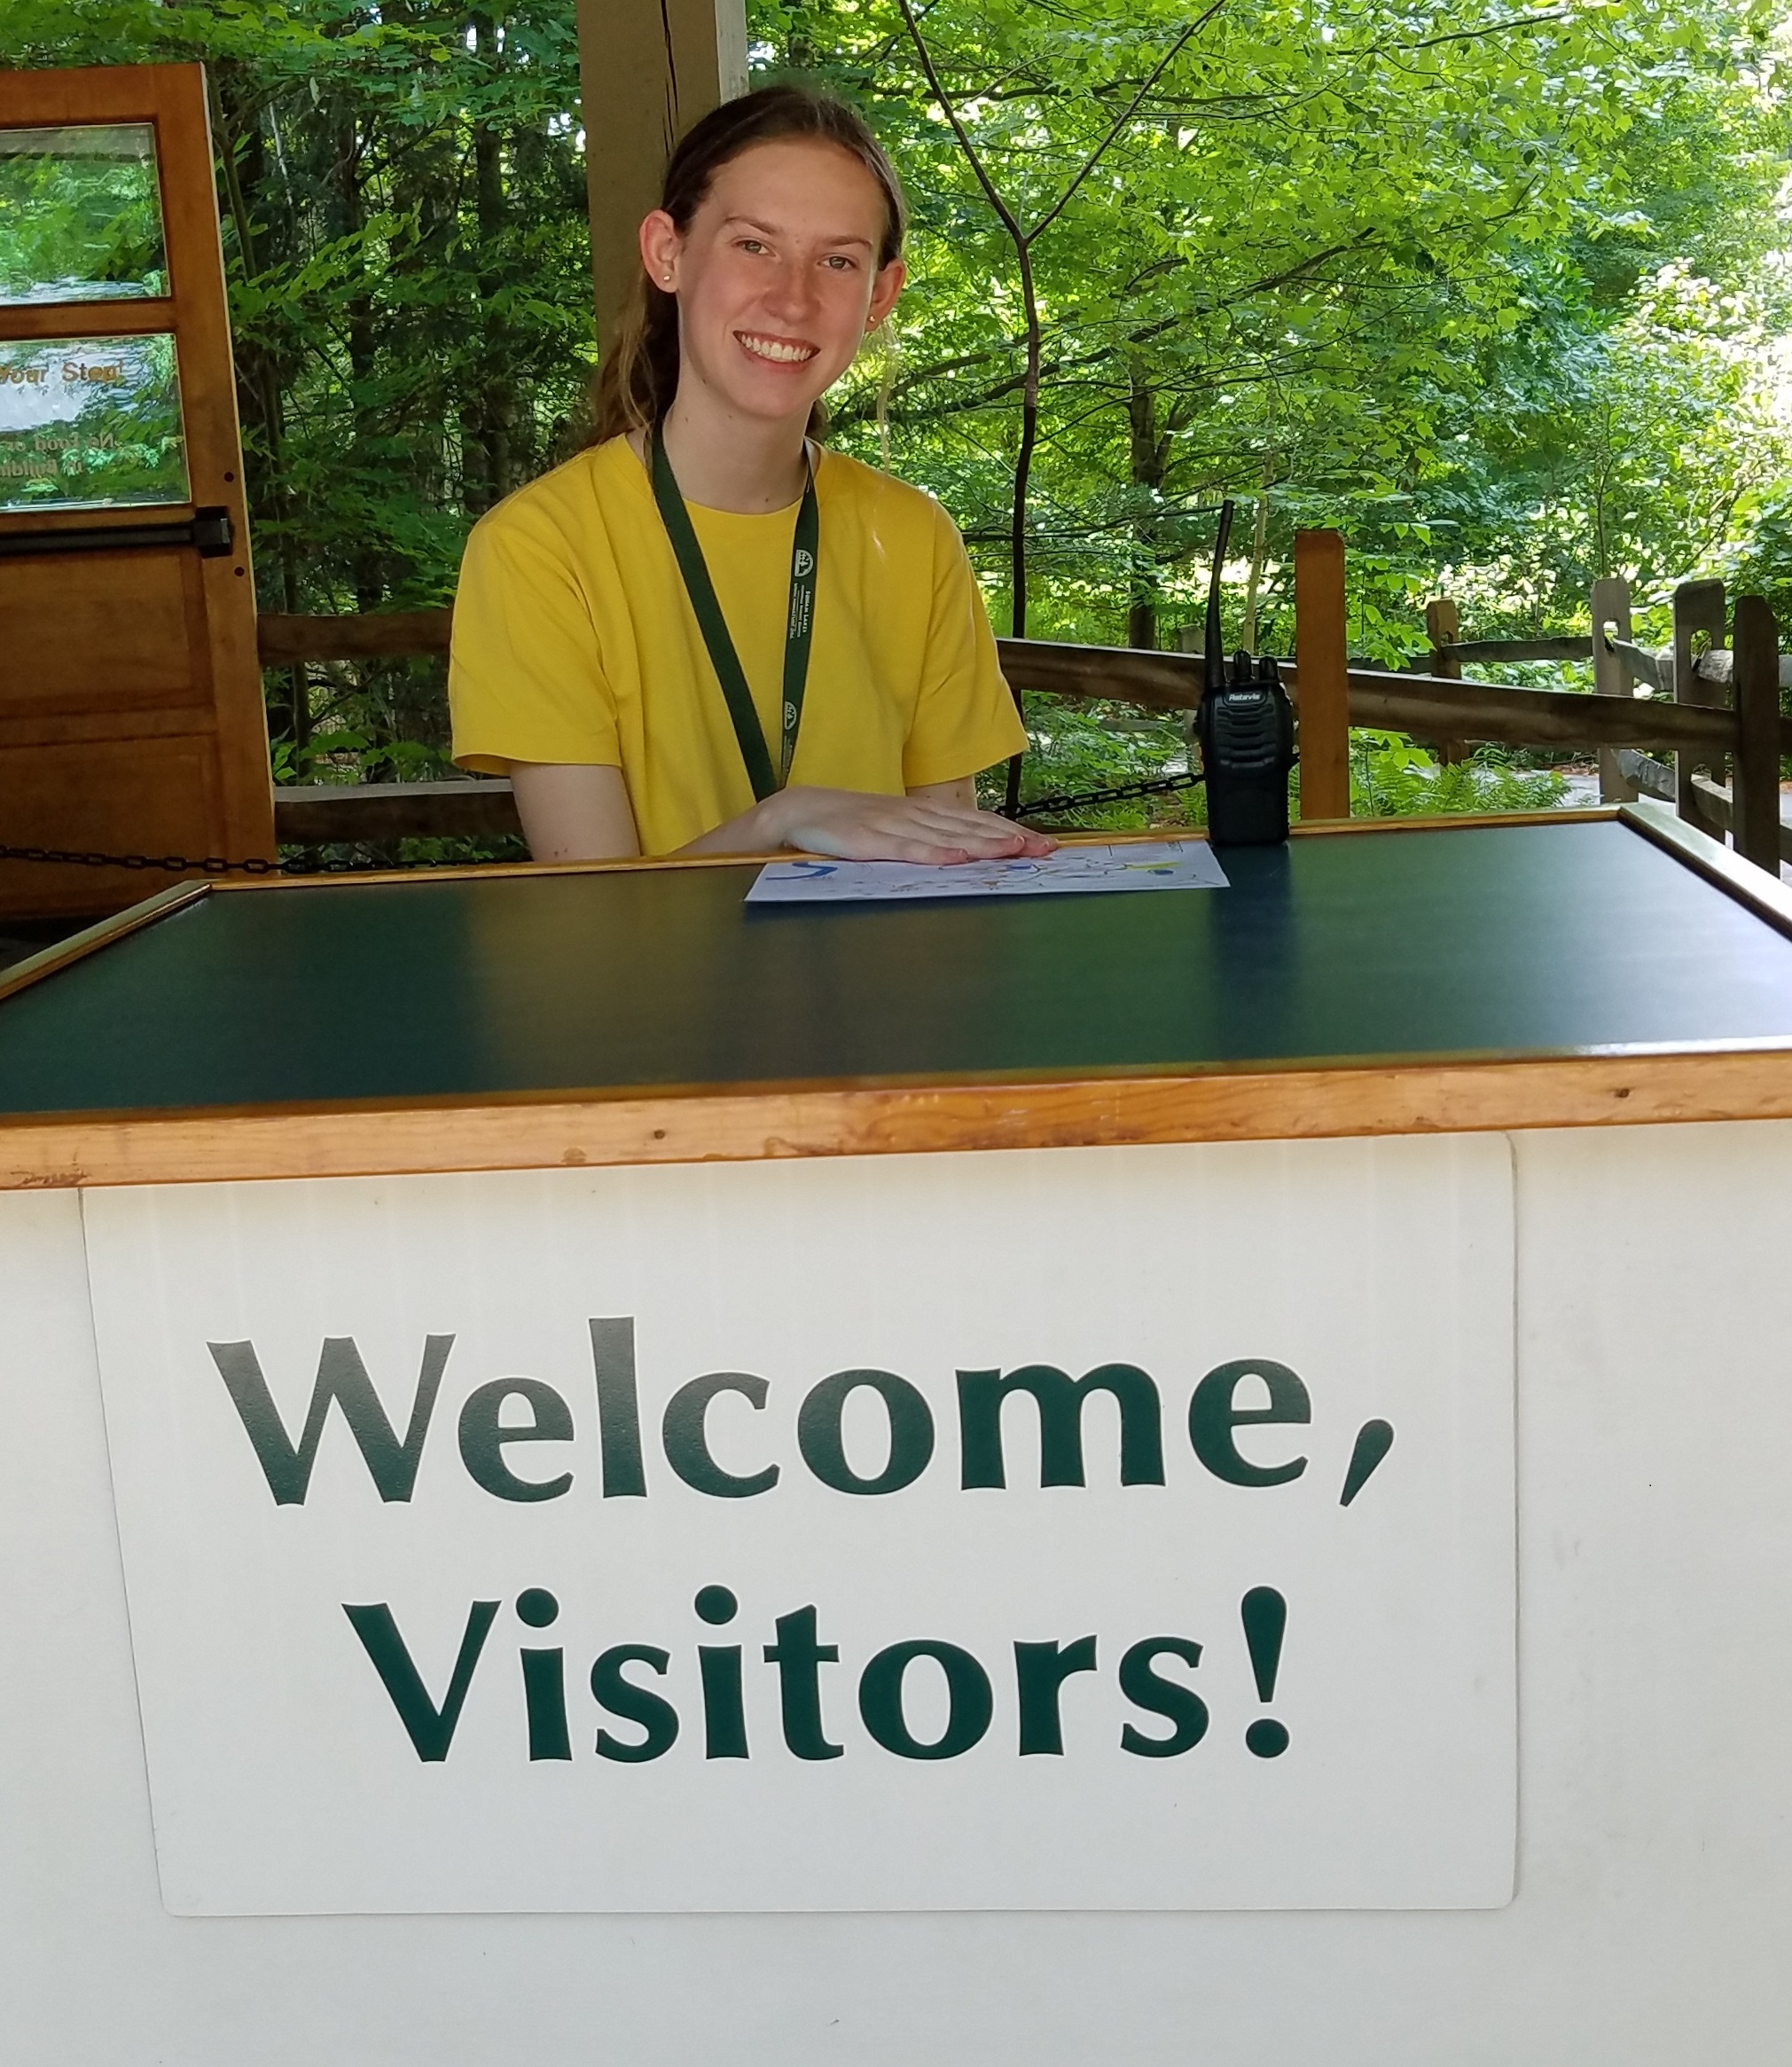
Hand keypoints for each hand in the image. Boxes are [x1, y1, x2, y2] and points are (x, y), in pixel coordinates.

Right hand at [763, 785, 1056, 863]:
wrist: (799, 811)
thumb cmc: (850, 825)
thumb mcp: (894, 830)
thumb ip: (928, 839)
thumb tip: (967, 852)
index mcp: (922, 813)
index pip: (975, 822)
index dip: (1011, 831)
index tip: (1043, 844)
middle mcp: (914, 815)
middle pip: (970, 826)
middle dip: (1010, 838)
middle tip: (1045, 850)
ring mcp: (891, 826)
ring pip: (946, 835)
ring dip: (982, 843)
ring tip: (1014, 850)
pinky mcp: (868, 841)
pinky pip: (905, 848)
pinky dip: (933, 852)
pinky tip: (956, 858)